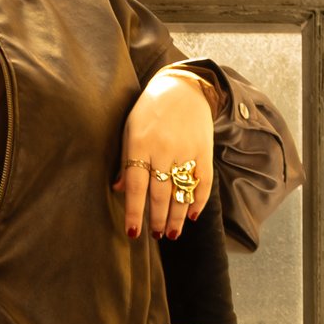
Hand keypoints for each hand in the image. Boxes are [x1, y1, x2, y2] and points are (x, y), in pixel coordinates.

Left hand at [115, 68, 217, 242]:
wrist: (183, 87)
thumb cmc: (149, 111)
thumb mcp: (130, 130)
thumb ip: (125, 161)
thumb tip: (119, 190)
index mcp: (140, 144)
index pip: (137, 186)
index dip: (135, 212)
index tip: (133, 232)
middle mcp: (164, 150)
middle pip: (160, 194)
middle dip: (158, 219)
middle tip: (156, 236)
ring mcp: (186, 151)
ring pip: (181, 192)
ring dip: (177, 217)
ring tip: (172, 234)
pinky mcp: (203, 151)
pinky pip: (203, 182)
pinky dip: (199, 201)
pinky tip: (193, 216)